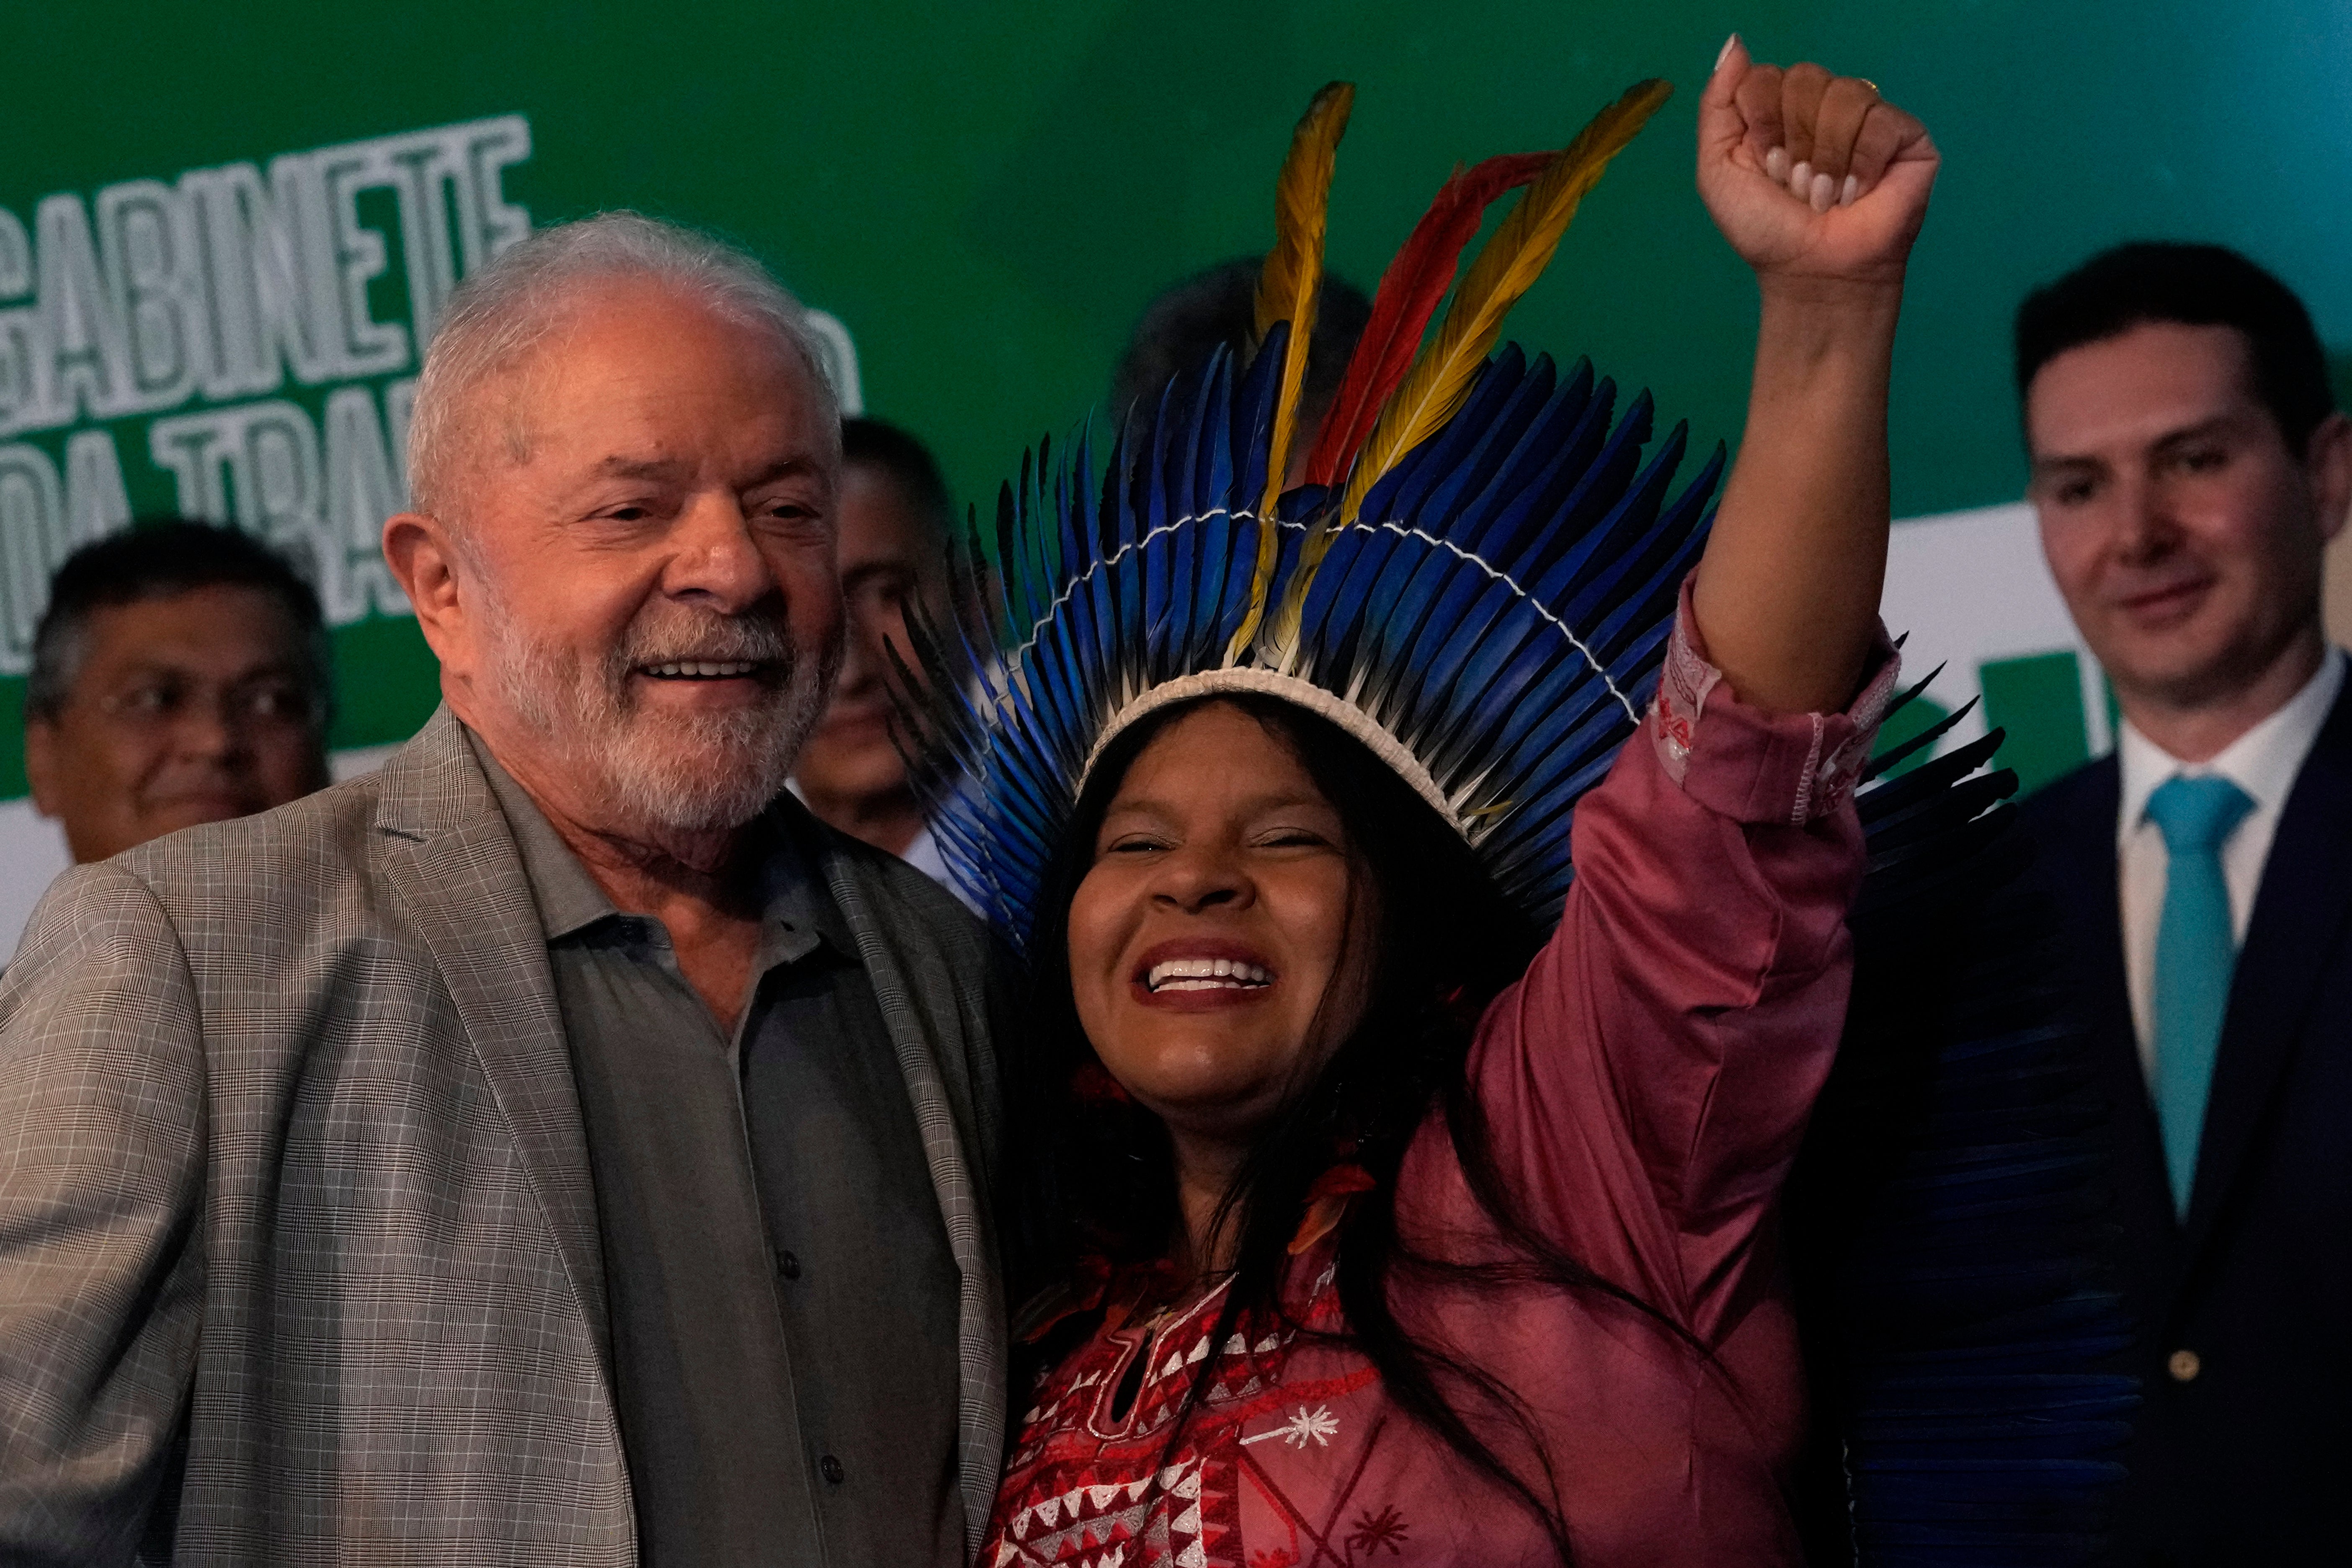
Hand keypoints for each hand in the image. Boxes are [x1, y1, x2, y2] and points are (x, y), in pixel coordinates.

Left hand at [1697, 36, 1938, 289]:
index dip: (1761, 121)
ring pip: (1843, 95)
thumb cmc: (1767, 229)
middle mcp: (1824, 105)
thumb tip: (1735, 42)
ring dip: (1825, 159)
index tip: (1765, 165)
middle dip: (1793, 141)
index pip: (1765, 75)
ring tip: (1827, 195)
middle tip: (1797, 185)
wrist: (1813, 273)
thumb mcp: (1717, 169)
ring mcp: (1867, 117)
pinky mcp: (1905, 135)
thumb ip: (1717, 105)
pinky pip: (1879, 121)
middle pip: (1805, 78)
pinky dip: (1861, 164)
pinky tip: (1858, 193)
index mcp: (1780, 109)